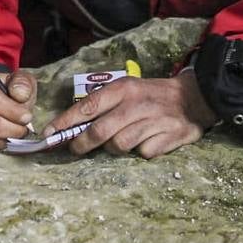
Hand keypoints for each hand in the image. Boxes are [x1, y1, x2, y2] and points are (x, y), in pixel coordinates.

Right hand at [0, 69, 36, 151]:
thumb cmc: (6, 94)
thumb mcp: (17, 81)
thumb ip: (22, 83)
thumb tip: (20, 95)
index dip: (12, 110)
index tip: (27, 116)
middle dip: (13, 129)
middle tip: (24, 129)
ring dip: (7, 139)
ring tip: (15, 133)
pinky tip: (4, 140)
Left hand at [44, 72, 216, 158]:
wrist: (193, 97)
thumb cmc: (150, 96)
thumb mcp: (126, 90)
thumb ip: (103, 105)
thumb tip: (71, 128)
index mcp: (123, 89)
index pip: (88, 106)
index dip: (66, 122)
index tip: (49, 134)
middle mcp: (136, 104)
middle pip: (100, 131)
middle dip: (82, 144)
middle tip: (75, 150)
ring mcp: (154, 120)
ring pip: (120, 145)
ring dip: (114, 149)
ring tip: (120, 141)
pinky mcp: (170, 136)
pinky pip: (144, 153)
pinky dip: (141, 151)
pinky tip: (146, 141)